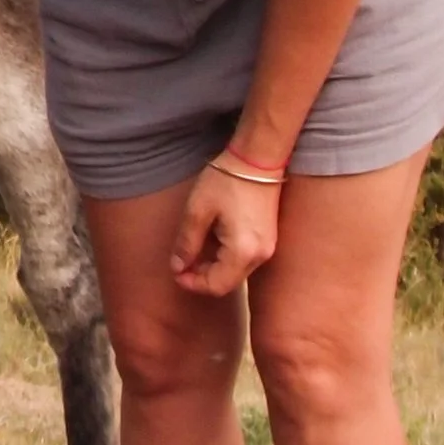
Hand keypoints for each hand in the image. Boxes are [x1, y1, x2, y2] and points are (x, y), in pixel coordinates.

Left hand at [170, 162, 281, 296]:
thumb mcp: (198, 210)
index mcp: (243, 252)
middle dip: (201, 277)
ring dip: (213, 267)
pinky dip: (225, 257)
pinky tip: (212, 240)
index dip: (193, 284)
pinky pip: (244, 259)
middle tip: (180, 262)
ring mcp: (267, 248)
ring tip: (193, 249)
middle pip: (227, 282)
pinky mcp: (268, 239)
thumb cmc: (227, 180)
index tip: (175, 272)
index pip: (216, 286)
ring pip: (235, 272)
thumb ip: (186, 243)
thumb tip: (177, 268)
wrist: (257, 158)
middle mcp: (260, 256)